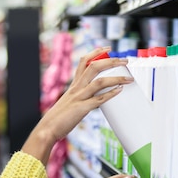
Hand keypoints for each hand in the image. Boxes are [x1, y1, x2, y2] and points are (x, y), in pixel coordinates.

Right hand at [21, 46, 131, 164]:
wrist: (47, 129)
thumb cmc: (58, 119)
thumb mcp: (69, 103)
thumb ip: (80, 98)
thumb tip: (93, 99)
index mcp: (73, 86)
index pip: (83, 62)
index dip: (95, 53)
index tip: (106, 48)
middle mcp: (76, 88)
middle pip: (94, 67)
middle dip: (111, 61)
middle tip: (124, 60)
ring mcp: (79, 97)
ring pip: (99, 82)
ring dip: (116, 78)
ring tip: (129, 78)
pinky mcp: (81, 109)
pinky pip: (98, 99)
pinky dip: (110, 94)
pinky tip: (120, 90)